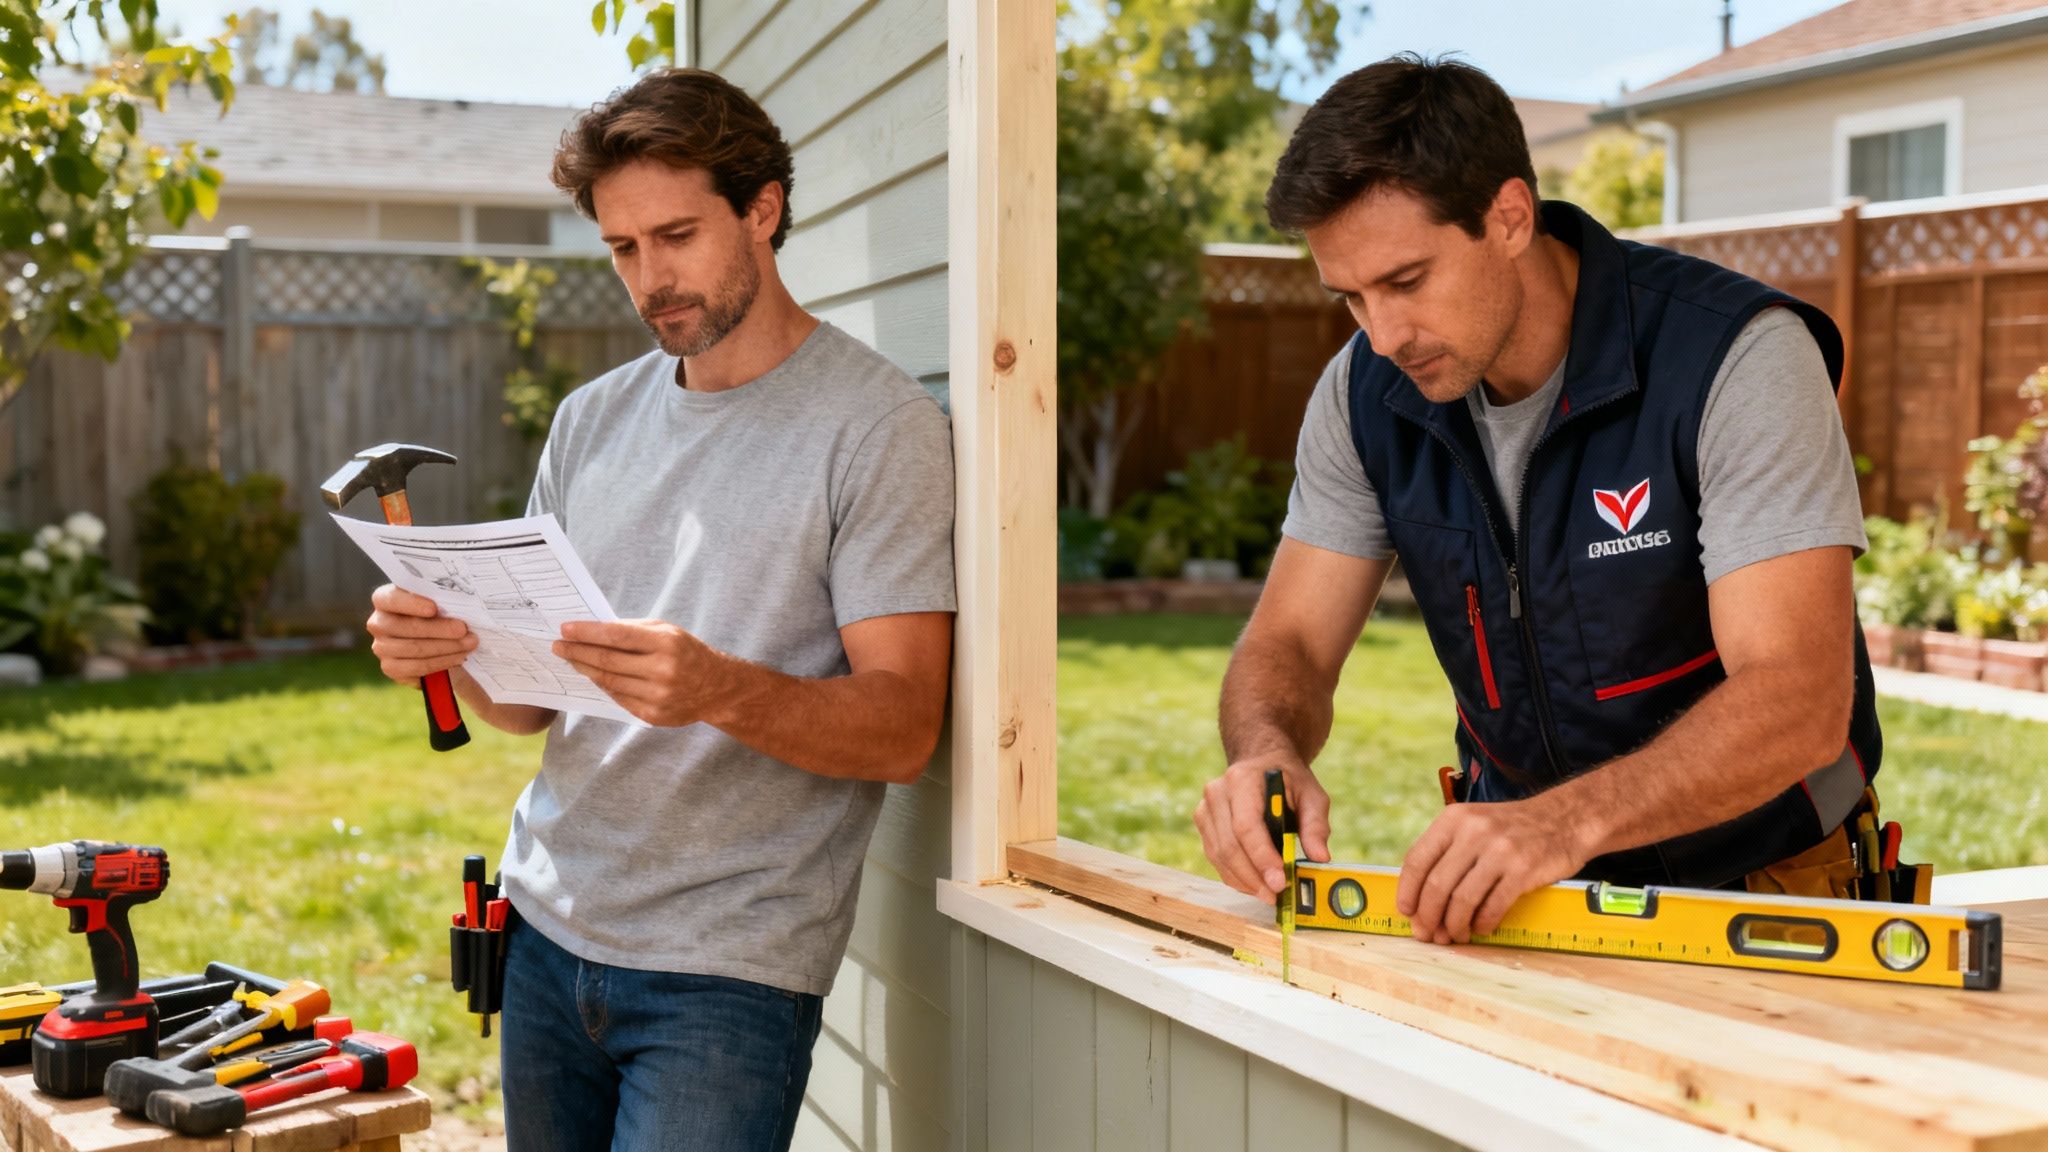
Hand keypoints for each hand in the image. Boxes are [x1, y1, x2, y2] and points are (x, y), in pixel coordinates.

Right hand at [366, 584, 474, 687]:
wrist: (436, 640)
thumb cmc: (437, 614)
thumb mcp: (437, 601)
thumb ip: (440, 599)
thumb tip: (460, 604)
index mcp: (384, 599)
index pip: (390, 599)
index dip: (411, 604)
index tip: (434, 608)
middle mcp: (378, 623)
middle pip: (407, 627)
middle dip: (440, 629)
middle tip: (464, 629)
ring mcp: (381, 647)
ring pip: (416, 649)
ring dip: (447, 647)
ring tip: (469, 643)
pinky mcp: (391, 668)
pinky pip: (418, 668)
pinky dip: (442, 662)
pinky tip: (458, 657)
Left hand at [553, 619, 733, 726]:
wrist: (717, 688)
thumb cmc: (687, 652)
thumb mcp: (667, 631)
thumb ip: (633, 630)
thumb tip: (592, 631)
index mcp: (666, 643)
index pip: (616, 636)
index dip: (587, 633)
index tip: (565, 629)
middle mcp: (662, 671)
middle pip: (607, 661)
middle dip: (578, 652)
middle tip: (558, 646)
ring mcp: (657, 696)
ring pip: (609, 682)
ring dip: (585, 669)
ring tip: (571, 659)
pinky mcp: (653, 714)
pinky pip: (618, 698)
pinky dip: (603, 686)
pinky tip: (593, 676)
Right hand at [1193, 754, 1331, 897]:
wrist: (1262, 761)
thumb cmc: (1289, 779)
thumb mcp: (1312, 795)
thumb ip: (1316, 826)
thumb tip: (1320, 858)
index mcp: (1243, 780)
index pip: (1246, 825)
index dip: (1261, 857)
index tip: (1279, 881)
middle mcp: (1217, 792)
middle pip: (1229, 845)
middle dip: (1253, 876)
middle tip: (1275, 896)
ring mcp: (1206, 808)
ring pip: (1219, 855)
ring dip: (1243, 880)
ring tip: (1268, 895)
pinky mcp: (1203, 824)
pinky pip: (1215, 857)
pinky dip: (1235, 876)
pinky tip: (1255, 884)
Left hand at [1396, 797, 1589, 944]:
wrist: (1564, 820)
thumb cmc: (1512, 829)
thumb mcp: (1473, 824)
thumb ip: (1447, 851)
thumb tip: (1419, 897)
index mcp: (1453, 819)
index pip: (1417, 859)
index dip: (1407, 891)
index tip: (1406, 912)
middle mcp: (1473, 831)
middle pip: (1436, 884)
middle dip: (1428, 916)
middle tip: (1429, 934)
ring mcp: (1498, 850)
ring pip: (1462, 899)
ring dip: (1454, 925)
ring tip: (1455, 936)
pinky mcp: (1522, 870)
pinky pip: (1492, 906)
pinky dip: (1482, 923)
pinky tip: (1480, 928)